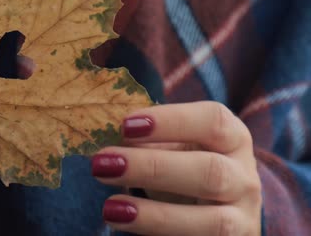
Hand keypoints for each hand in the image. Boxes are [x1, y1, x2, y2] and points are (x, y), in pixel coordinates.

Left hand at [92, 102, 261, 235]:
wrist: (218, 210)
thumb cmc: (185, 165)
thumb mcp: (173, 146)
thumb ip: (144, 138)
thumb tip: (102, 132)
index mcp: (232, 138)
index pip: (212, 121)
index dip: (170, 121)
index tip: (125, 125)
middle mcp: (244, 178)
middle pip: (210, 172)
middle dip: (152, 168)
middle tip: (102, 164)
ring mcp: (241, 219)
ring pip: (213, 222)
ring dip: (156, 216)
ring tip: (110, 209)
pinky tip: (125, 229)